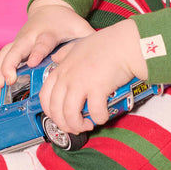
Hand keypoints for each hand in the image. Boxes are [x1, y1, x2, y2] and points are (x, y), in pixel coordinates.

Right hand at [0, 0, 94, 90]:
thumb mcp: (79, 27)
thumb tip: (104, 53)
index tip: (34, 61)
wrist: (49, 8)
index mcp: (47, 33)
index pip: (42, 43)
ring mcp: (20, 41)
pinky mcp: (14, 45)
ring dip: (0, 69)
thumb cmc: (66, 22)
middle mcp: (30, 37)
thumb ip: (89, 40)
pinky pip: (2, 57)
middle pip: (17, 49)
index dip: (37, 52)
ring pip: (5, 53)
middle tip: (9, 79)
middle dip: (11, 64)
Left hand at [38, 19, 146, 134]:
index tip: (59, 116)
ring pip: (70, 115)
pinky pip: (94, 113)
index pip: (45, 96)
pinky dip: (99, 118)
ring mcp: (81, 83)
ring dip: (78, 125)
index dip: (50, 111)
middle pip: (55, 110)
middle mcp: (68, 77)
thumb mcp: (79, 44)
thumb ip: (65, 52)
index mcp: (63, 68)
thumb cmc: (107, 43)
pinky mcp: (97, 89)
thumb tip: (55, 58)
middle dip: (64, 123)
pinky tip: (102, 116)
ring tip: (88, 124)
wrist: (126, 43)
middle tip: (74, 126)